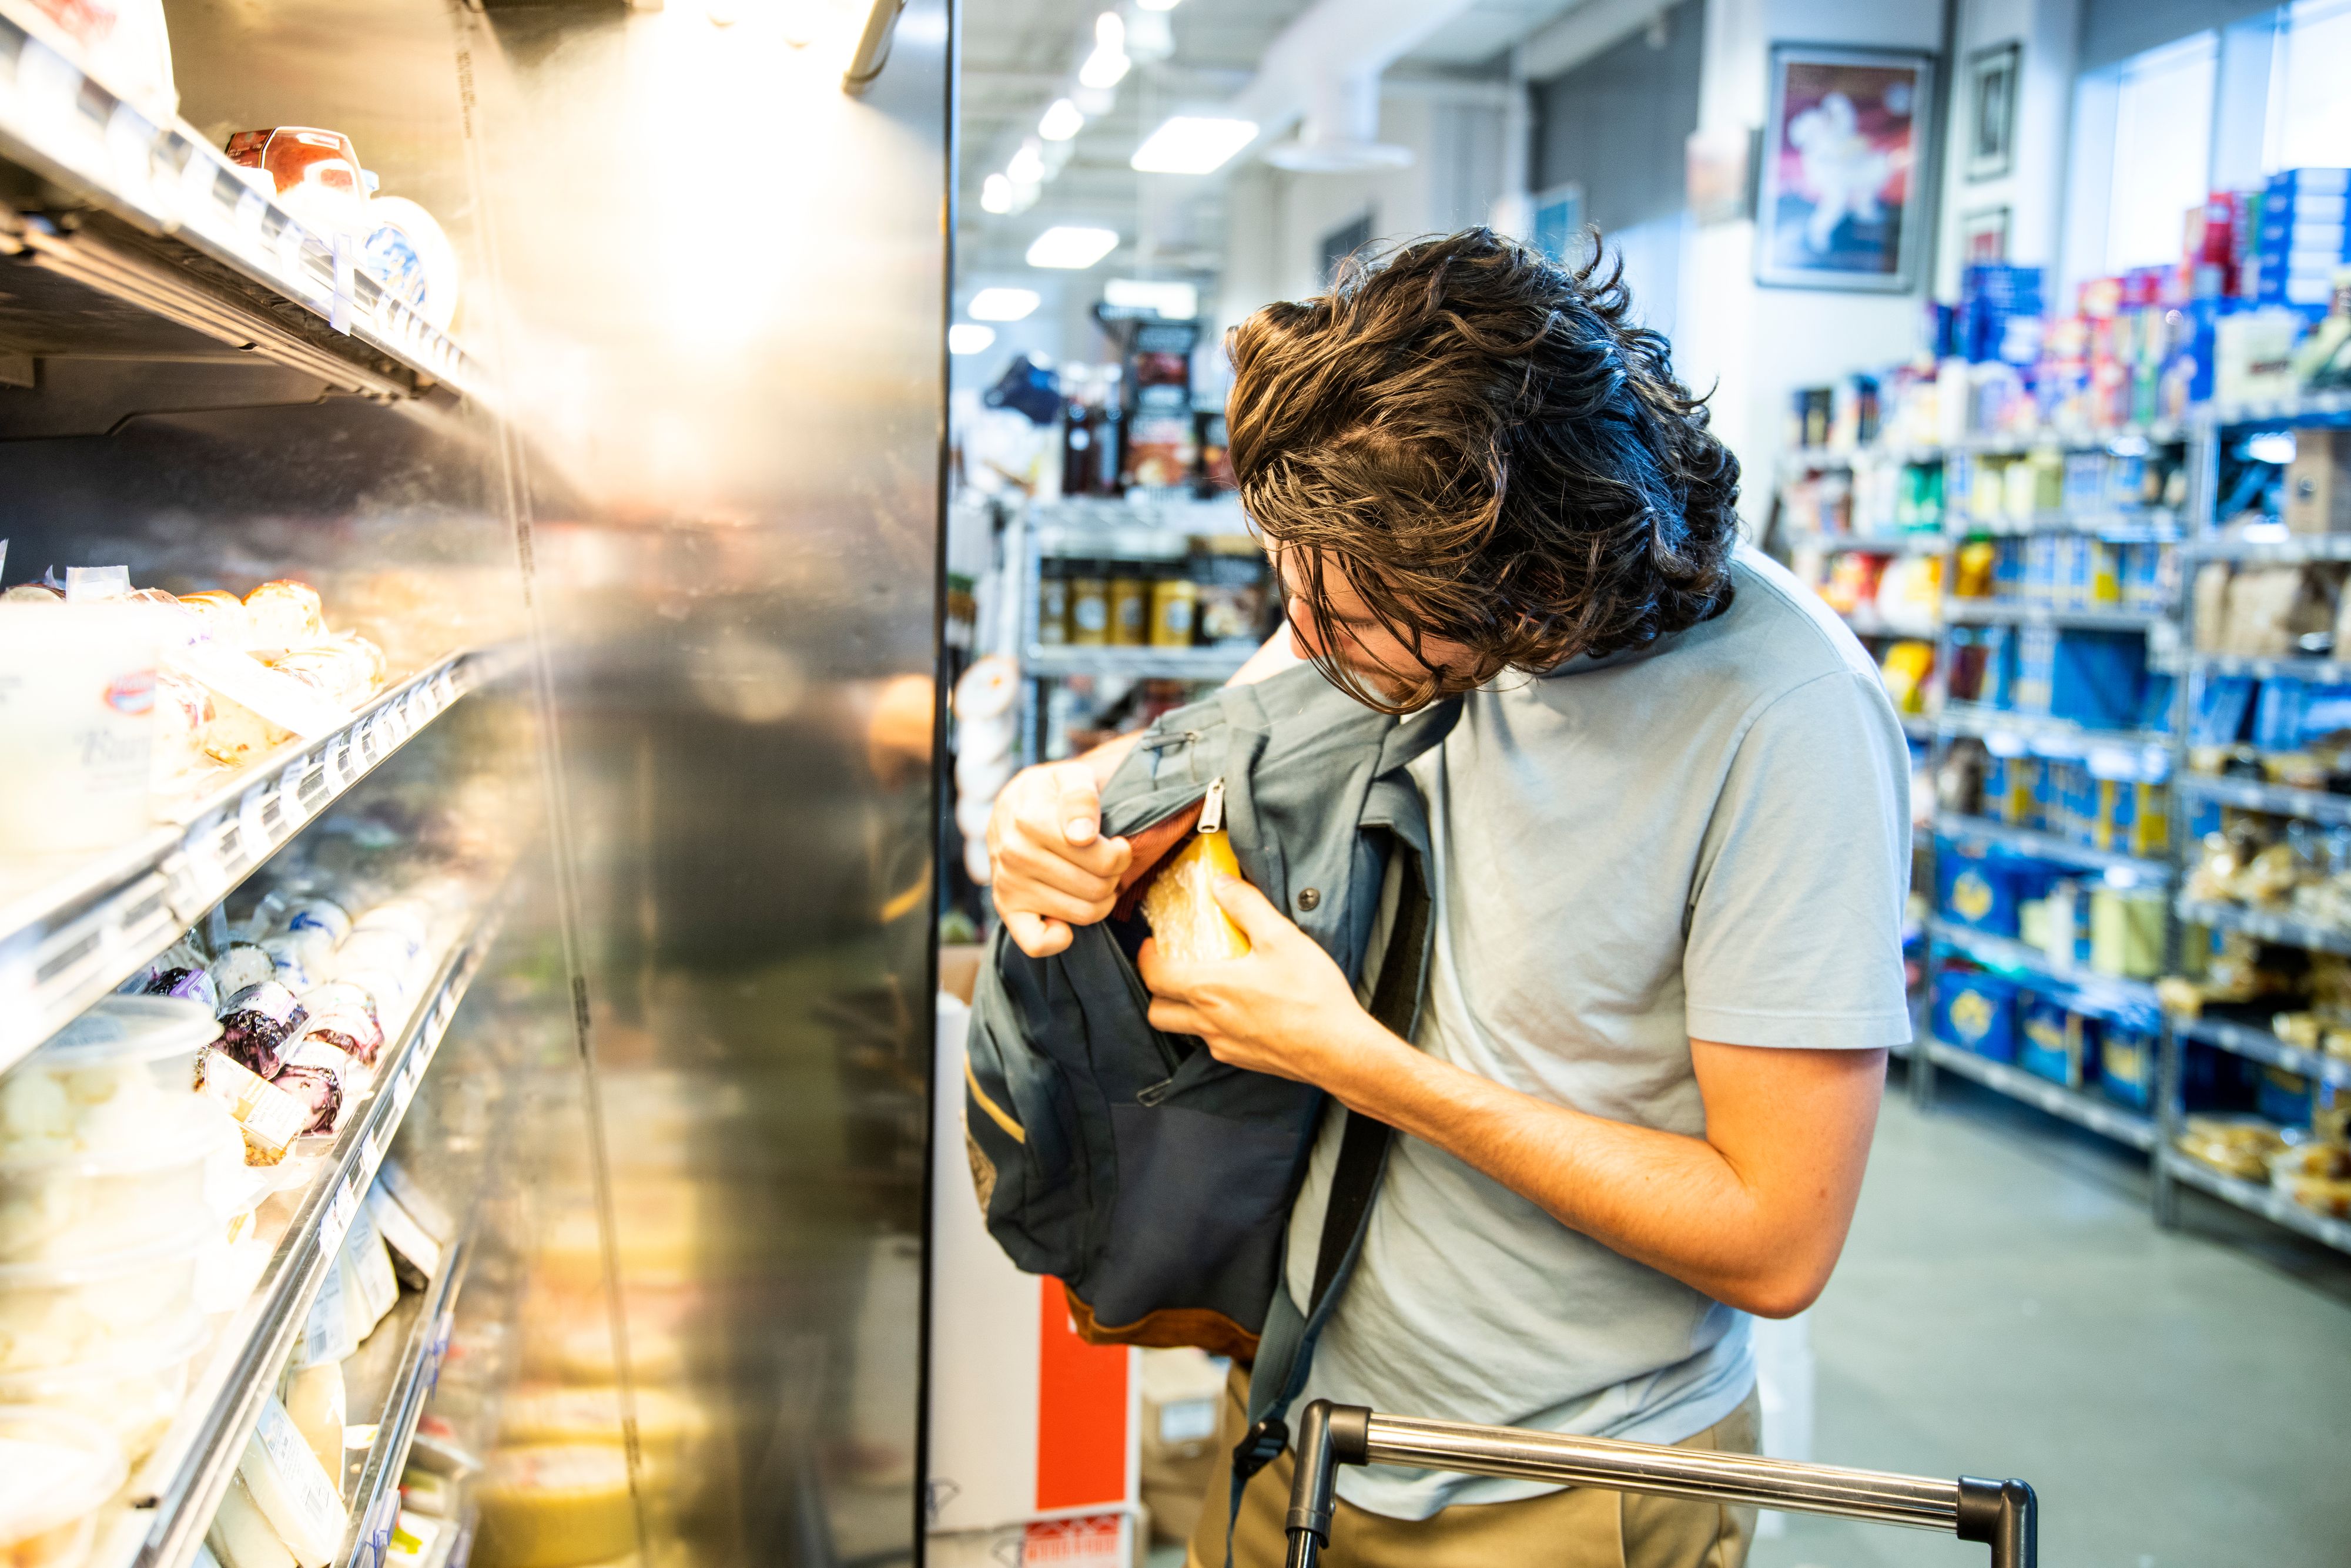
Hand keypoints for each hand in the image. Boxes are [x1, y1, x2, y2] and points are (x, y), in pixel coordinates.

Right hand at [985, 761, 1131, 956]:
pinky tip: (1067, 919)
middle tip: (1108, 864)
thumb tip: (1082, 835)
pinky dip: (1060, 937)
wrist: (1014, 807)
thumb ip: (1080, 797)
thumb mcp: (1070, 777)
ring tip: (1094, 881)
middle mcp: (1015, 854)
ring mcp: (1008, 884)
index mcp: (1031, 820)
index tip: (1117, 845)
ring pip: (1082, 913)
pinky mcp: (1006, 909)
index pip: (1103, 859)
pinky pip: (1037, 943)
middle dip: (1113, 877)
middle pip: (1097, 887)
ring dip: (1100, 901)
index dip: (1122, 854)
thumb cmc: (1051, 794)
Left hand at [1137, 875, 1402, 1092]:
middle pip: (1158, 1011)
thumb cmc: (1312, 997)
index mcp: (1210, 990)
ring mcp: (1225, 1046)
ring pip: (1184, 1030)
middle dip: (1156, 989)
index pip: (1154, 976)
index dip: (1146, 958)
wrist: (1340, 1050)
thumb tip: (1221, 883)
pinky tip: (1239, 1009)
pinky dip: (1213, 1025)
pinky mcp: (1244, 1060)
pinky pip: (1214, 1043)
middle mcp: (1209, 1022)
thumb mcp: (1281, 937)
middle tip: (1171, 968)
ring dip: (1183, 1009)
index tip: (1152, 944)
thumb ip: (1247, 905)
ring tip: (1204, 987)